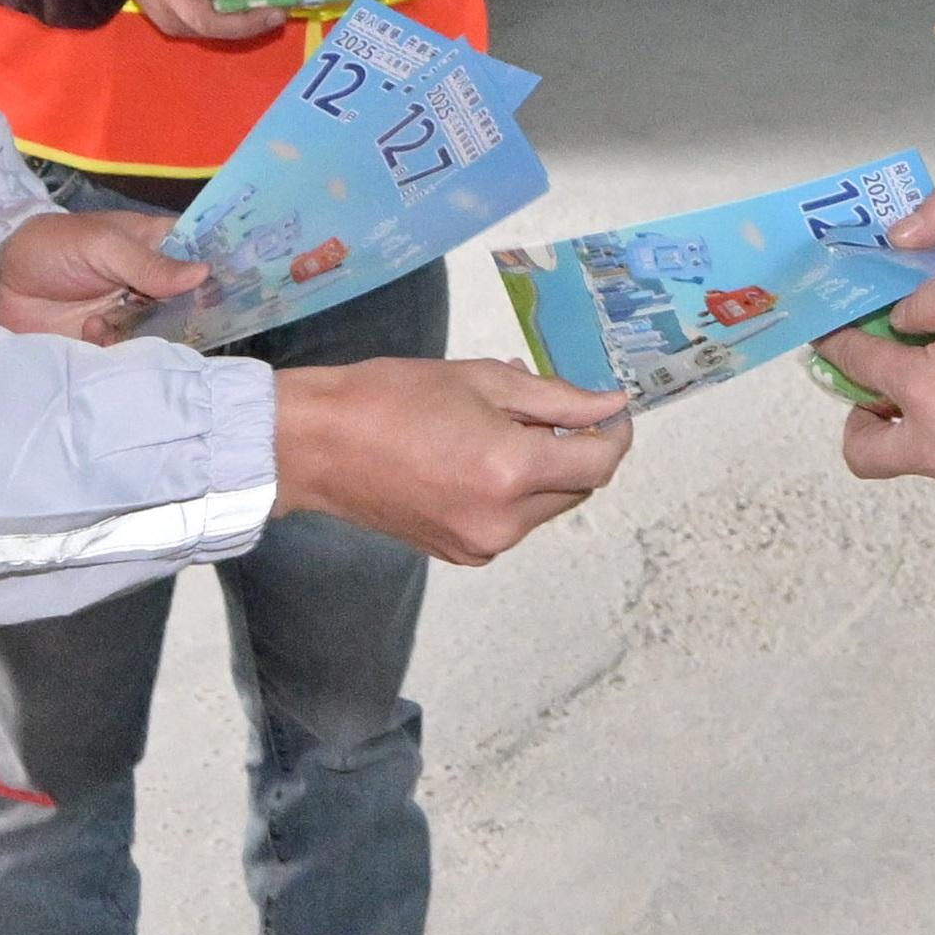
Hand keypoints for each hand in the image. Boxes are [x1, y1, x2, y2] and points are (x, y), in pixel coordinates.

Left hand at [0, 211, 207, 341]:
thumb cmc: (54, 247)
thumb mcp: (102, 246)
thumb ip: (149, 264)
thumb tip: (203, 274)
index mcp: (154, 246)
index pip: (199, 254)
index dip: (220, 269)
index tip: (241, 285)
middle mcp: (150, 283)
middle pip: (189, 302)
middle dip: (189, 312)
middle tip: (177, 316)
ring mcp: (130, 316)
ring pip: (163, 333)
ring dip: (147, 333)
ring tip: (112, 318)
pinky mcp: (107, 343)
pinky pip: (129, 355)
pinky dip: (115, 347)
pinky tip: (91, 329)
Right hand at [104, 0, 286, 40]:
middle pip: (204, 19)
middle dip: (244, 22)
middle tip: (279, 11)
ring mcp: (166, 15)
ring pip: (209, 32)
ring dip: (244, 27)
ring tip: (275, 14)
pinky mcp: (170, 27)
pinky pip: (205, 32)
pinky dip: (231, 26)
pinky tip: (254, 15)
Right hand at [273, 358, 631, 563]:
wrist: (318, 445)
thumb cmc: (393, 396)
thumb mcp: (482, 379)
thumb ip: (556, 396)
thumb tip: (611, 406)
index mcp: (512, 470)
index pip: (598, 463)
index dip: (616, 435)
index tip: (613, 410)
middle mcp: (505, 520)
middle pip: (576, 488)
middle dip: (574, 448)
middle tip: (543, 405)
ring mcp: (482, 544)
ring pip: (545, 506)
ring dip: (542, 470)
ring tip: (498, 426)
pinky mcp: (460, 554)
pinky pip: (511, 522)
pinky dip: (512, 491)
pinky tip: (475, 456)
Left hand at [815, 259, 934, 512]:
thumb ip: (933, 299)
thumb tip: (903, 319)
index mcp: (923, 388)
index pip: (858, 365)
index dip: (837, 345)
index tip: (829, 337)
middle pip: (864, 449)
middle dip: (860, 421)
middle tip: (881, 395)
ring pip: (927, 461)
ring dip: (930, 430)